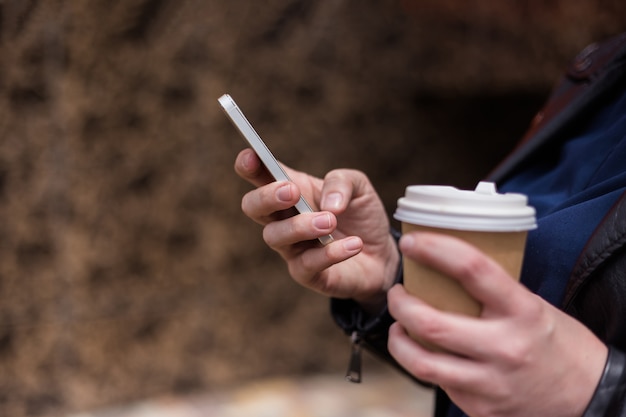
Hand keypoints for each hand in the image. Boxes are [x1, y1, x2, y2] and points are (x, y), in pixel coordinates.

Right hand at [234, 149, 398, 309]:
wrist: (382, 254)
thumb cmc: (361, 216)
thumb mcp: (359, 187)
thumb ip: (342, 182)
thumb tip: (328, 203)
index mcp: (291, 190)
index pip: (260, 175)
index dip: (249, 165)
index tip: (251, 155)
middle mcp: (283, 218)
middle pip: (253, 206)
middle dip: (266, 197)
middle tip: (292, 191)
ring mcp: (292, 247)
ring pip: (274, 236)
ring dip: (300, 226)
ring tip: (330, 221)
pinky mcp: (306, 274)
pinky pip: (307, 264)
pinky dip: (330, 253)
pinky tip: (354, 244)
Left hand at [387, 232, 607, 416]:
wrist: (588, 394)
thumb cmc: (555, 342)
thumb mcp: (531, 304)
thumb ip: (491, 291)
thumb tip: (442, 265)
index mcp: (522, 311)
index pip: (471, 269)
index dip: (434, 250)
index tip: (413, 243)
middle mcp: (505, 348)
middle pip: (431, 323)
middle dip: (400, 304)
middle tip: (397, 293)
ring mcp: (491, 383)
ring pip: (421, 362)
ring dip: (398, 340)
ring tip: (398, 326)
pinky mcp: (481, 408)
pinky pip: (438, 384)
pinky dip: (425, 364)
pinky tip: (427, 354)